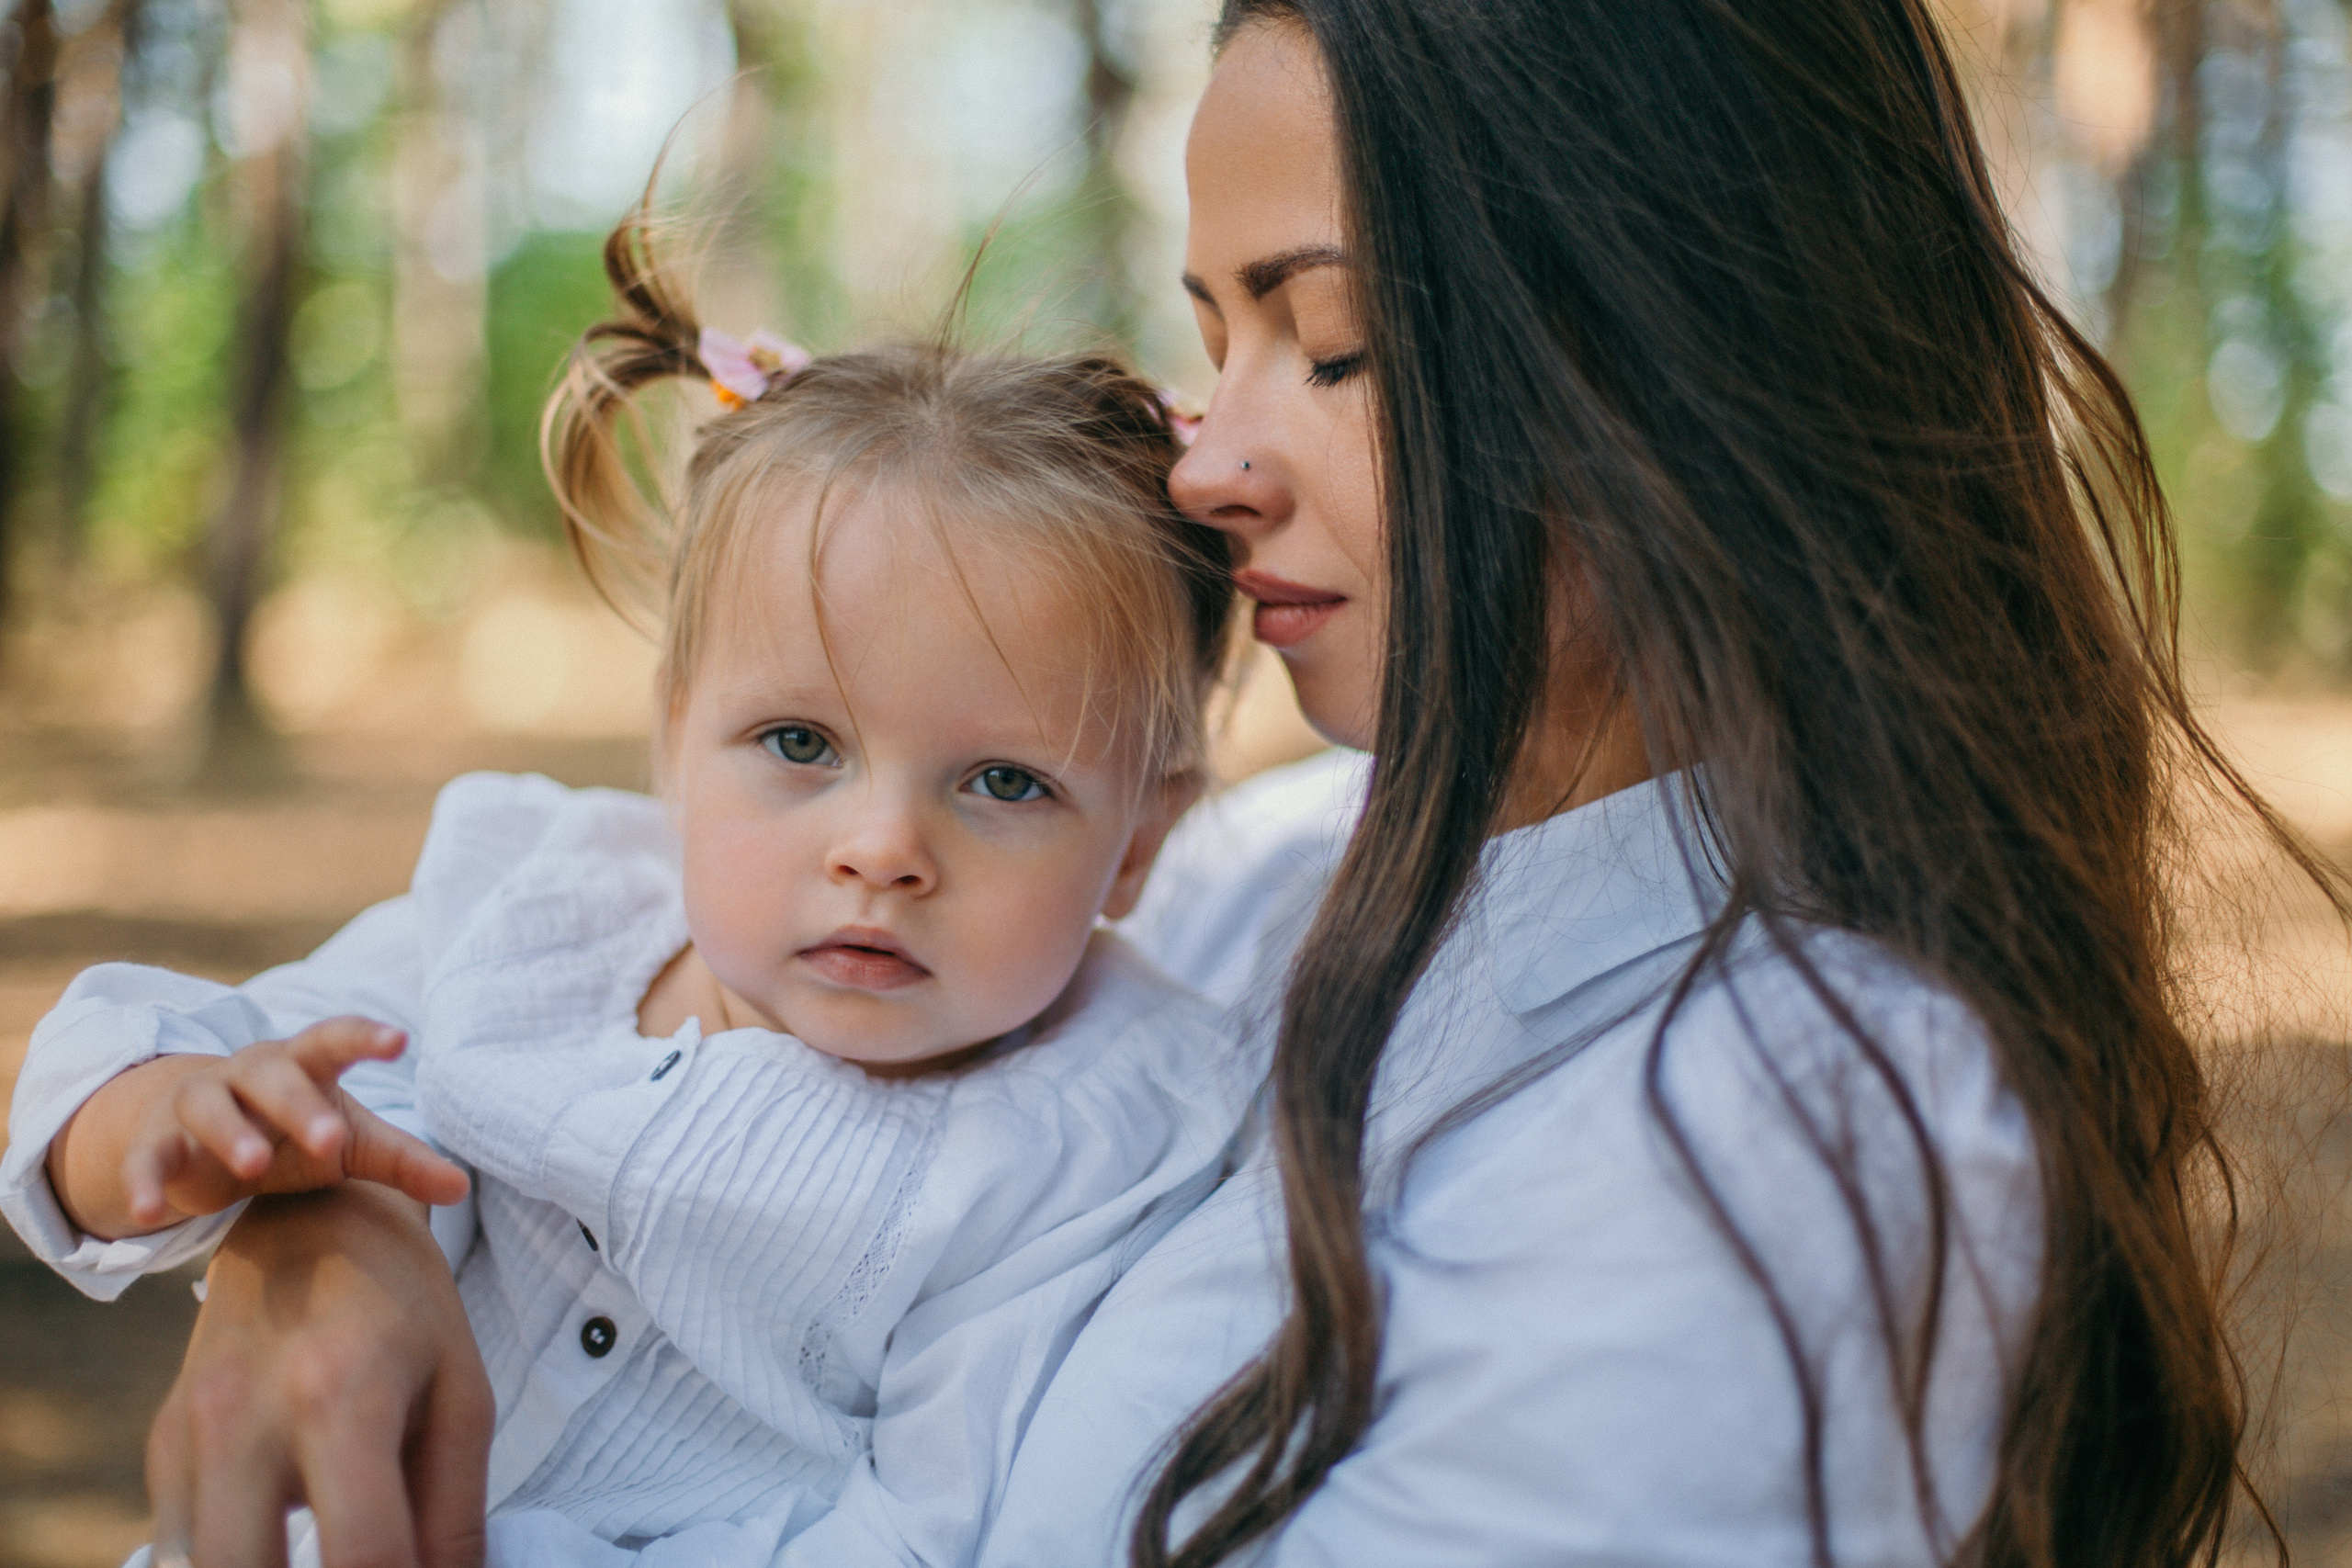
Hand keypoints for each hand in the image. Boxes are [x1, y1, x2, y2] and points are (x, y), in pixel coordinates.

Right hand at [51, 1017, 469, 1238]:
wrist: (202, 1138)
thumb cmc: (295, 1131)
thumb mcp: (349, 1144)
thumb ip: (402, 1160)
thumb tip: (463, 1187)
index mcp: (304, 1063)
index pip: (336, 1038)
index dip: (365, 1036)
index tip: (400, 1040)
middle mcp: (250, 1074)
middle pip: (274, 1076)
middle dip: (300, 1104)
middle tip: (331, 1139)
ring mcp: (200, 1103)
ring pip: (209, 1106)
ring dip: (231, 1134)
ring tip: (254, 1166)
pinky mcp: (158, 1143)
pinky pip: (150, 1157)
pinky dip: (146, 1181)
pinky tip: (150, 1210)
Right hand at [147, 1183, 492, 1567]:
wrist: (312, 1219)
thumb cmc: (405, 1310)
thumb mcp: (461, 1398)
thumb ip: (455, 1512)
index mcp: (341, 1397)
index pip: (365, 1555)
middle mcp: (246, 1418)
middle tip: (363, 1565)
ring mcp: (190, 1433)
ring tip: (326, 1554)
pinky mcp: (162, 1444)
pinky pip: (181, 1546)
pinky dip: (231, 1557)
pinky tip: (280, 1540)